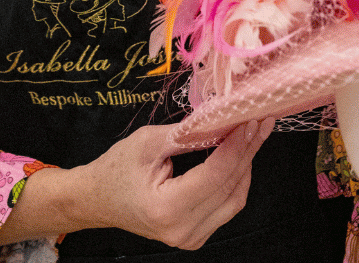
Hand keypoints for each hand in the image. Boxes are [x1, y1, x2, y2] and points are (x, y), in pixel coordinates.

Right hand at [80, 117, 274, 248]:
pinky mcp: (196, 235)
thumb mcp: (147, 142)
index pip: (215, 176)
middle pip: (229, 188)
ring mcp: (191, 238)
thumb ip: (187, 134)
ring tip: (254, 133)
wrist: (98, 199)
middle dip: (247, 151)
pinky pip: (226, 207)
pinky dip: (235, 179)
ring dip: (246, 165)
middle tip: (259, 121)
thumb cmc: (116, 168)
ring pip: (234, 200)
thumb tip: (222, 120)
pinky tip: (239, 154)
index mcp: (167, 209)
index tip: (250, 120)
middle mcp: (183, 230)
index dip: (236, 146)